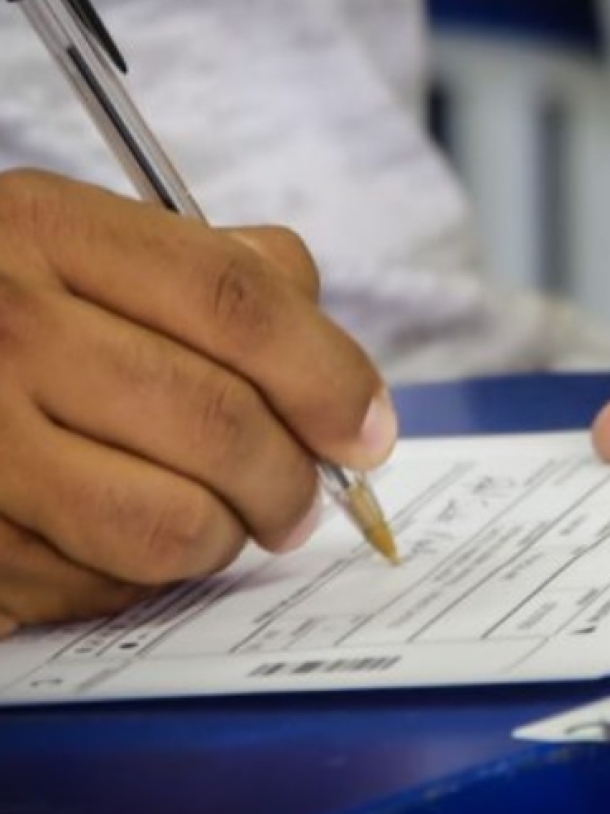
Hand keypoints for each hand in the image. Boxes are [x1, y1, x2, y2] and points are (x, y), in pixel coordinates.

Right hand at [0, 170, 395, 632]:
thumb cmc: (21, 304)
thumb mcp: (103, 245)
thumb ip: (233, 275)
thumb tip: (344, 386)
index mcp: (51, 229)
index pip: (236, 301)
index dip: (327, 375)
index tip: (369, 431)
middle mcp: (3, 326)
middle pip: (218, 420)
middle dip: (293, 480)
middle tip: (306, 500)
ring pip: (171, 523)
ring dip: (229, 534)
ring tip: (225, 516)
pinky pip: (104, 585)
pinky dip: (147, 574)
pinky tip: (134, 528)